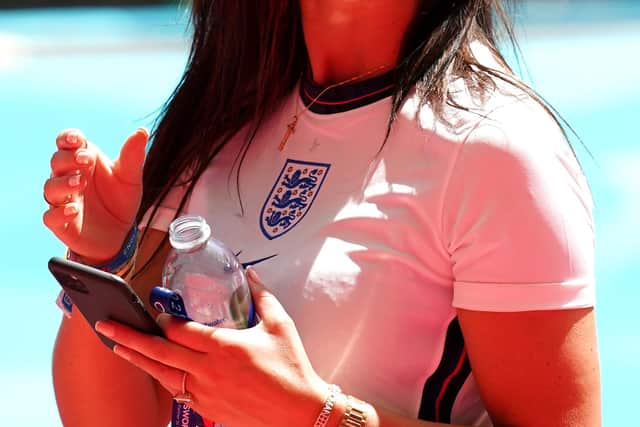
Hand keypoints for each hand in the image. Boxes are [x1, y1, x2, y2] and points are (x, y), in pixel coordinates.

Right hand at [42, 128, 147, 261]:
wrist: (120, 234)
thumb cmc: (120, 200)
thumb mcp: (130, 178)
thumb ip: (133, 156)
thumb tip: (142, 131)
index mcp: (82, 161)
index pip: (66, 142)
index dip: (68, 138)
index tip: (77, 139)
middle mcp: (68, 178)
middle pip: (57, 161)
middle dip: (68, 158)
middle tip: (86, 159)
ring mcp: (62, 200)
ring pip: (51, 188)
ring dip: (63, 184)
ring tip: (80, 183)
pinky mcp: (60, 223)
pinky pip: (51, 217)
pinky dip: (59, 213)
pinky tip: (74, 210)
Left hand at [94, 268, 327, 426]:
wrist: (298, 412)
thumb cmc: (290, 367)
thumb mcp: (280, 325)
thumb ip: (262, 296)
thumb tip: (251, 273)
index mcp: (224, 347)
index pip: (181, 331)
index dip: (164, 320)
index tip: (156, 312)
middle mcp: (208, 370)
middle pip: (159, 352)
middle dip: (129, 337)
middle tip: (106, 325)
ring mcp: (205, 392)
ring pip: (161, 375)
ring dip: (138, 360)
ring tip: (117, 348)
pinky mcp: (208, 408)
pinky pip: (177, 392)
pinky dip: (162, 379)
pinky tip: (154, 371)